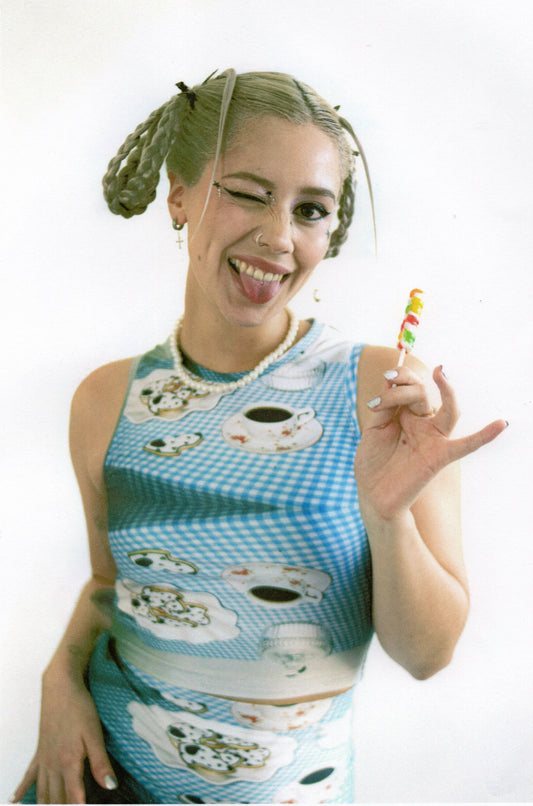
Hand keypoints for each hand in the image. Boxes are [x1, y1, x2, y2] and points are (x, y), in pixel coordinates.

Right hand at [11, 674, 116, 803]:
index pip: (73, 797)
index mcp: (68, 763)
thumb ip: (101, 762)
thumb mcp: (94, 734)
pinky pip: (28, 776)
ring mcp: (44, 759)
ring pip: (43, 792)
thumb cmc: (79, 708)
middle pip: (56, 799)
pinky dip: (21, 790)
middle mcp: (53, 765)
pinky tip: (14, 800)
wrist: (60, 687)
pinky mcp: (39, 752)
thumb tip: (110, 786)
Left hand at [354, 364, 506, 518]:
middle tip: (389, 378)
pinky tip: (501, 424)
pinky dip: (485, 436)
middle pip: (423, 394)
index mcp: (406, 415)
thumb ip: (385, 408)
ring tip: (440, 372)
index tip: (385, 377)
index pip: (410, 387)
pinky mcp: (439, 457)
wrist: (372, 494)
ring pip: (449, 411)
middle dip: (406, 384)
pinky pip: (466, 446)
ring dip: (446, 390)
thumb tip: (392, 379)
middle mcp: (423, 424)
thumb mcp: (373, 430)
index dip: (400, 377)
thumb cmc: (372, 462)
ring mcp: (433, 439)